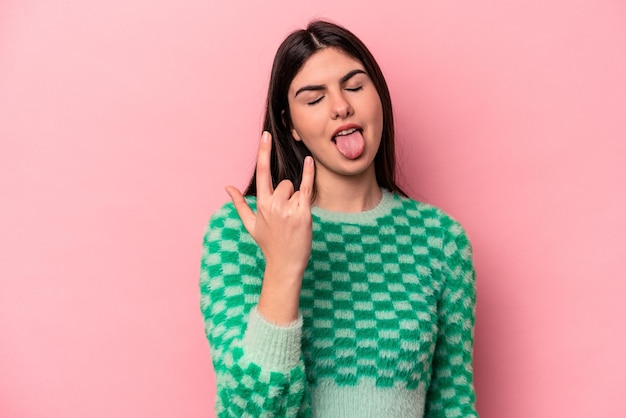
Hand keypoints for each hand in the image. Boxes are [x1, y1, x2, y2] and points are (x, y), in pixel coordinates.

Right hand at [225, 131, 314, 322]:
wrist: (285, 264)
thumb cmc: (268, 244)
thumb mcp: (251, 224)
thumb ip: (239, 204)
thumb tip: (227, 187)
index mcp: (261, 205)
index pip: (262, 172)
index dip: (264, 152)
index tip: (266, 135)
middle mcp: (274, 205)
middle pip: (284, 183)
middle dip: (287, 194)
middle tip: (286, 217)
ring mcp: (289, 209)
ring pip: (295, 189)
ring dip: (296, 200)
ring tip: (293, 220)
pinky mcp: (304, 213)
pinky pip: (307, 189)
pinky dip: (309, 174)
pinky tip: (310, 161)